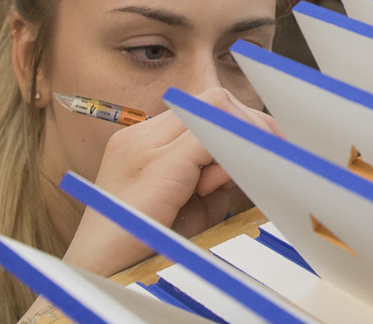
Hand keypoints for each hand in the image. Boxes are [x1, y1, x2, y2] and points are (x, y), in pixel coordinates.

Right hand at [59, 87, 276, 276]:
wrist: (98, 273)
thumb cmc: (145, 247)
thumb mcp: (191, 206)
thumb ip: (217, 177)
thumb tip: (252, 156)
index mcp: (145, 141)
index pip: (205, 109)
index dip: (243, 123)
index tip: (271, 144)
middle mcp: (141, 135)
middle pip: (213, 100)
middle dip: (251, 124)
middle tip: (275, 151)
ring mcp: (142, 145)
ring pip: (214, 106)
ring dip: (243, 134)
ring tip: (251, 167)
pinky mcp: (154, 164)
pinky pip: (208, 134)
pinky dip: (233, 147)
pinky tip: (243, 170)